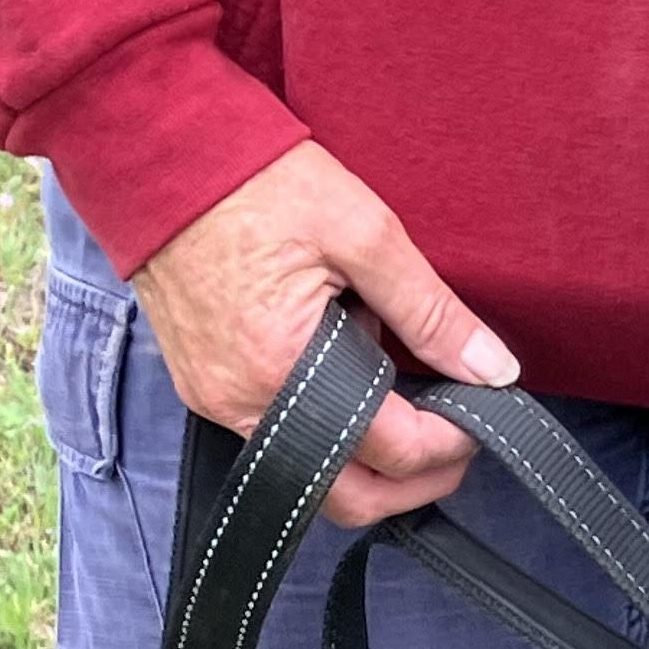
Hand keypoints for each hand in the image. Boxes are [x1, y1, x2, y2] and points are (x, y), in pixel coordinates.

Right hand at [131, 141, 519, 528]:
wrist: (155, 151)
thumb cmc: (256, 181)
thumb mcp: (364, 232)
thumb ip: (430, 311)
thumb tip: (493, 369)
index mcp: (285, 370)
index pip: (392, 452)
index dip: (452, 445)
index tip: (484, 415)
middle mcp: (243, 404)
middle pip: (348, 497)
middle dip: (415, 483)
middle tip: (457, 441)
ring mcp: (215, 401)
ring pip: (312, 475)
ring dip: (370, 457)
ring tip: (403, 394)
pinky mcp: (203, 388)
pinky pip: (277, 438)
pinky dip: (325, 426)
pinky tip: (346, 368)